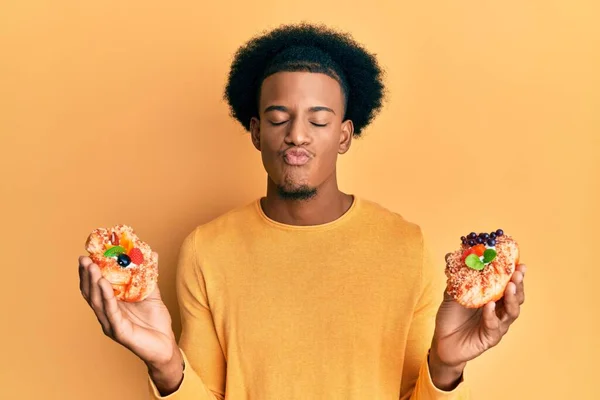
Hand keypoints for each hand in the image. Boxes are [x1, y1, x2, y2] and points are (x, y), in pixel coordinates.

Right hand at [78, 255, 180, 369]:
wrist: (166, 344)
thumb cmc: (156, 322)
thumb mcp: (152, 294)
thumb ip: (149, 275)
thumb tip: (151, 253)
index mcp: (112, 306)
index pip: (95, 288)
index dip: (89, 273)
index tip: (87, 256)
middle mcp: (107, 315)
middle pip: (91, 294)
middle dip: (87, 276)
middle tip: (85, 259)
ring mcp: (111, 324)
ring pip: (98, 302)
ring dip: (94, 283)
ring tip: (92, 267)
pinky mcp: (119, 332)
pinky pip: (111, 312)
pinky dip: (106, 297)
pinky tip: (104, 284)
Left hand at [431, 262, 526, 368]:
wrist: (442, 340)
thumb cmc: (450, 316)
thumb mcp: (451, 294)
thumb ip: (455, 277)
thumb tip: (450, 255)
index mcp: (494, 298)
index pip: (509, 285)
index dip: (515, 275)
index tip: (519, 263)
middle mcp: (499, 311)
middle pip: (516, 297)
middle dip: (518, 284)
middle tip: (518, 273)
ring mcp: (497, 325)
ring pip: (511, 312)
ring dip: (512, 298)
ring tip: (510, 286)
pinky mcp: (490, 338)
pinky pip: (494, 326)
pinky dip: (492, 315)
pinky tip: (490, 306)